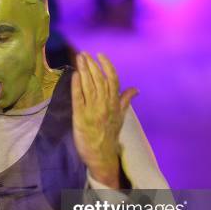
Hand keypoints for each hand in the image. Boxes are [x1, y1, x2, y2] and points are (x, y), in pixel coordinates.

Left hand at [71, 52, 137, 187]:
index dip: (106, 65)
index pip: (113, 79)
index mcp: (114, 103)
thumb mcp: (121, 116)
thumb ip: (126, 100)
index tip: (100, 55)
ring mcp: (92, 110)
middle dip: (91, 65)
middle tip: (84, 54)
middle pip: (99, 79)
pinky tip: (74, 75)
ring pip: (89, 86)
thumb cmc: (110, 135)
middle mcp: (105, 104)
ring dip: (84, 70)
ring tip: (79, 59)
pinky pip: (78, 98)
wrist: (102, 155)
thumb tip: (136, 89)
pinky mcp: (80, 117)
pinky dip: (77, 86)